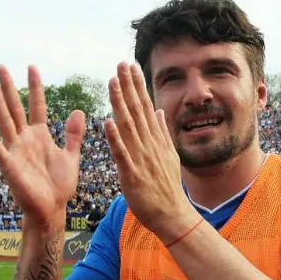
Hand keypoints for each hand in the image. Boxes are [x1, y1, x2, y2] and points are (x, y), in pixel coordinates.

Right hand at [0, 65, 84, 233]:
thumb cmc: (60, 185)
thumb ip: (74, 135)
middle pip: (15, 108)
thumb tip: (78, 110)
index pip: (36, 106)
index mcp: (40, 135)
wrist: (52, 209)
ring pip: (5, 122)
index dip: (35, 88)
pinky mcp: (9, 165)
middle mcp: (25, 139)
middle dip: (9, 88)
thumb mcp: (71, 156)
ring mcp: (16, 150)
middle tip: (0, 66)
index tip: (32, 68)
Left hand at [104, 62, 196, 241]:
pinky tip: (107, 122)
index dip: (137, 86)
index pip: (146, 107)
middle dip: (128, 86)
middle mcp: (149, 145)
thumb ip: (163, 133)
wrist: (173, 214)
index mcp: (156, 140)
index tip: (130, 67)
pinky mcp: (132, 175)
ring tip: (112, 82)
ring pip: (128, 126)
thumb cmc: (167, 188)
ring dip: (120, 103)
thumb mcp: (169, 156)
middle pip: (137, 111)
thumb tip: (160, 112)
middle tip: (120, 64)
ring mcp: (141, 159)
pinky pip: (121, 154)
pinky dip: (114, 138)